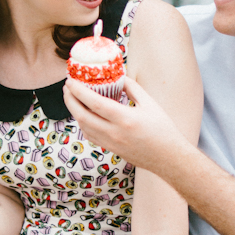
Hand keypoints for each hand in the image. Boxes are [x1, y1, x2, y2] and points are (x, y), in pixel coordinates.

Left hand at [63, 77, 185, 172]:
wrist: (168, 158)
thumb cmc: (163, 129)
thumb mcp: (150, 103)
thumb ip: (132, 88)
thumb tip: (117, 77)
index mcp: (125, 118)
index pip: (94, 102)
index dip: (79, 90)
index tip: (70, 80)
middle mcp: (114, 133)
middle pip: (82, 115)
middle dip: (70, 100)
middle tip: (66, 87)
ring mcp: (111, 143)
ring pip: (84, 127)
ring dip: (74, 111)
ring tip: (72, 98)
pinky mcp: (110, 149)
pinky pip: (90, 135)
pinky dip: (83, 123)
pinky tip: (84, 114)